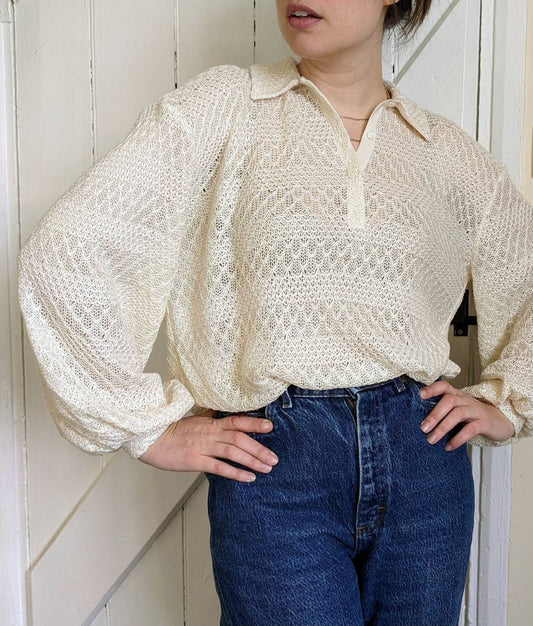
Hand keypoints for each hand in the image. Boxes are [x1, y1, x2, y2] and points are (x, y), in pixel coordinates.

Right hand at [138, 412, 278, 481]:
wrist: (152, 438)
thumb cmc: (173, 431)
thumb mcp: (196, 420)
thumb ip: (213, 419)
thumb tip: (228, 417)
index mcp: (210, 422)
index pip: (236, 421)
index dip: (254, 423)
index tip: (270, 427)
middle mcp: (210, 433)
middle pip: (239, 439)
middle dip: (259, 449)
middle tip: (274, 458)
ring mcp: (203, 447)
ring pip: (233, 452)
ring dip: (252, 460)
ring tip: (266, 468)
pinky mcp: (195, 461)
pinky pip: (219, 467)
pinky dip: (235, 472)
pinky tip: (248, 477)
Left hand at [418, 380, 515, 450]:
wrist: (500, 421)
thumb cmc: (473, 415)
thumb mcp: (458, 408)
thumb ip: (443, 410)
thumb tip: (421, 421)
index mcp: (457, 395)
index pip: (443, 386)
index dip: (431, 389)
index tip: (419, 396)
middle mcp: (465, 400)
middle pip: (449, 400)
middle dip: (434, 414)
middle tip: (423, 428)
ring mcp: (475, 410)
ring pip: (458, 414)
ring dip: (443, 427)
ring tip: (431, 439)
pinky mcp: (484, 423)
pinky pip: (470, 429)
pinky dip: (458, 438)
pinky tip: (449, 447)